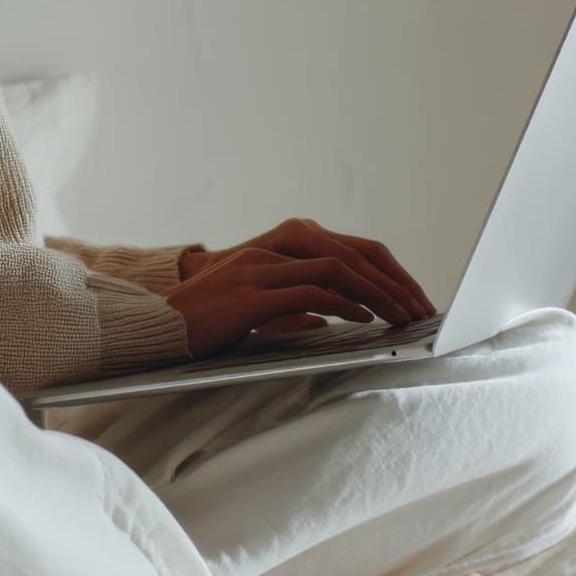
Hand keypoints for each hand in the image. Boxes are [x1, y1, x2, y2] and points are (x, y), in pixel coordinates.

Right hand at [180, 218, 435, 320]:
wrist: (156, 327)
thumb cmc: (204, 324)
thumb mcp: (254, 311)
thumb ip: (290, 309)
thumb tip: (325, 321)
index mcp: (278, 248)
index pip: (348, 250)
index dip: (385, 272)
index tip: (410, 298)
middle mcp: (273, 249)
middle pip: (352, 253)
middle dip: (392, 282)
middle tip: (420, 308)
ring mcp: (262, 268)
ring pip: (338, 269)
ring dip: (377, 293)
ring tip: (400, 316)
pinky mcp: (252, 294)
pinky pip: (312, 292)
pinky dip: (344, 305)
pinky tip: (363, 319)